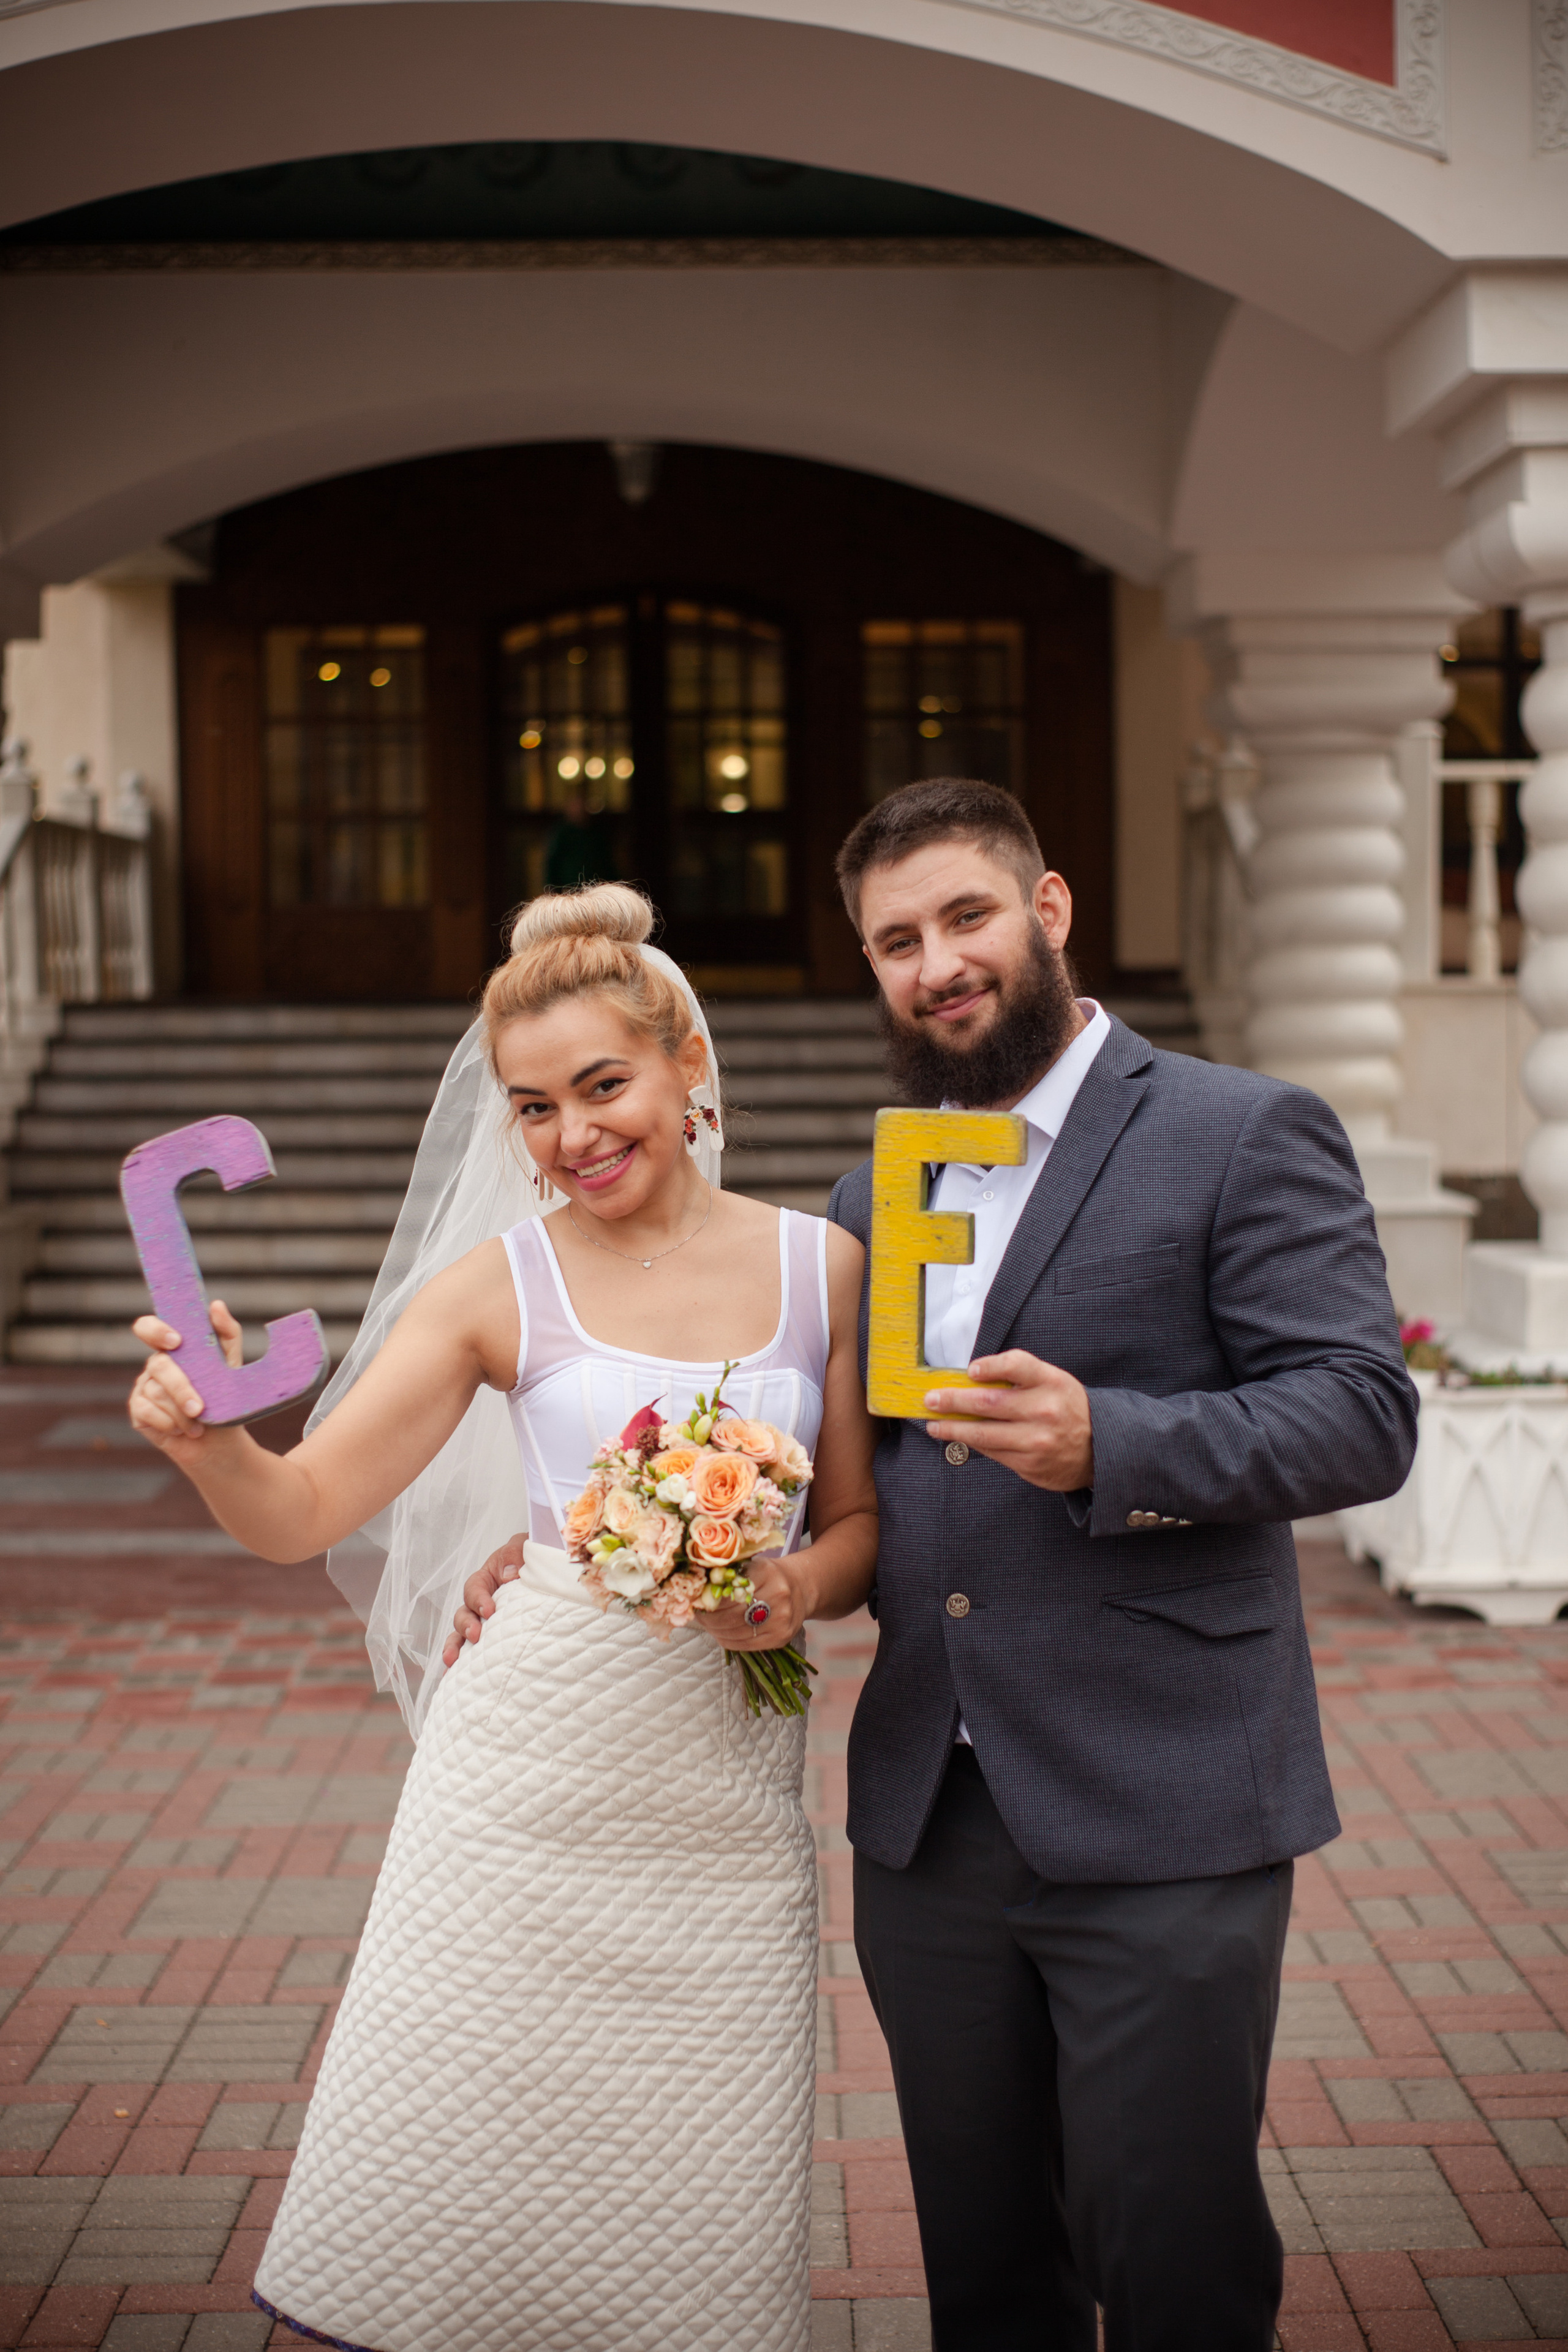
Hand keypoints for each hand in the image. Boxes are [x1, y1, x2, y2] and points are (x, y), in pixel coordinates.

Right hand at [128, 1300, 243, 1462]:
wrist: (220, 1439)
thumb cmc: (225, 1397)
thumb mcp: (231, 1364)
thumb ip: (226, 1333)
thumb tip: (215, 1304)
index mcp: (173, 1349)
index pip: (149, 1328)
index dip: (155, 1330)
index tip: (175, 1341)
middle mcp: (155, 1365)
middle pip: (158, 1365)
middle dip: (181, 1388)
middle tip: (200, 1407)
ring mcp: (143, 1387)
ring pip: (155, 1392)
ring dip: (182, 1413)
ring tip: (200, 1424)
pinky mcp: (138, 1410)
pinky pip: (146, 1411)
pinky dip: (168, 1423)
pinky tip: (183, 1430)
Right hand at [442, 1534, 527, 1667]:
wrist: (554, 1572)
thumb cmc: (537, 1556)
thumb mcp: (526, 1546)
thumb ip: (516, 1553)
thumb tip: (509, 1575)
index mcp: (489, 1577)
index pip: (475, 1587)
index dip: (478, 1599)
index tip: (490, 1611)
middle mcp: (483, 1601)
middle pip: (464, 1613)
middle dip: (466, 1626)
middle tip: (476, 1636)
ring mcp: (486, 1621)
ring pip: (462, 1635)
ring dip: (455, 1648)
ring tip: (453, 1662)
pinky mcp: (494, 1638)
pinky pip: (473, 1651)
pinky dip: (463, 1664)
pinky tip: (455, 1677)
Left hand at [700, 1551, 812, 1652]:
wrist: (801, 1589)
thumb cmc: (768, 1576)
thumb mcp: (752, 1566)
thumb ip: (728, 1575)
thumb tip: (696, 1591)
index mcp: (767, 1572)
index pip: (730, 1590)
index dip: (709, 1599)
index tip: (696, 1600)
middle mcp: (778, 1595)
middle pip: (732, 1613)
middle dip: (710, 1617)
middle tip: (698, 1615)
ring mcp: (782, 1619)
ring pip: (737, 1632)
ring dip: (715, 1630)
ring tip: (707, 1624)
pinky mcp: (781, 1638)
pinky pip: (745, 1644)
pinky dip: (727, 1640)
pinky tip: (720, 1633)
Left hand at [924, 1350, 1093, 1490]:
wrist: (1100, 1449)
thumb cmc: (1067, 1408)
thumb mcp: (1054, 1382)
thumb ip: (1021, 1376)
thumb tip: (972, 1378)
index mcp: (1052, 1382)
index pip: (1016, 1365)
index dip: (990, 1366)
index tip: (970, 1371)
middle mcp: (1044, 1411)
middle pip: (988, 1402)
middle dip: (953, 1401)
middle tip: (930, 1399)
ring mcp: (1036, 1441)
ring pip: (983, 1434)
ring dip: (952, 1429)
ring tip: (934, 1424)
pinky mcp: (1030, 1465)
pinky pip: (993, 1453)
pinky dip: (972, 1445)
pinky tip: (958, 1438)